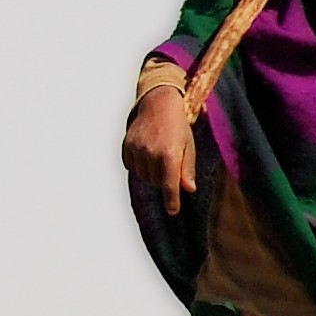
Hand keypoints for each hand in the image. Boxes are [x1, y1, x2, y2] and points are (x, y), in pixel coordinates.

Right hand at [122, 86, 196, 212]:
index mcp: (170, 153)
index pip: (169, 184)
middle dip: (164, 179)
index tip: (172, 212)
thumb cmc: (177, 126)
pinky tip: (146, 153)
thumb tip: (188, 189)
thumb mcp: (188, 146)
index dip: (171, 200)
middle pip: (156, 182)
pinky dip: (139, 166)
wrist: (158, 104)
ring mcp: (137, 149)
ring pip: (143, 176)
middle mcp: (151, 152)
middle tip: (169, 162)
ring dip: (151, 173)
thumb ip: (187, 169)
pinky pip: (132, 167)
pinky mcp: (127, 146)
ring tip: (158, 156)